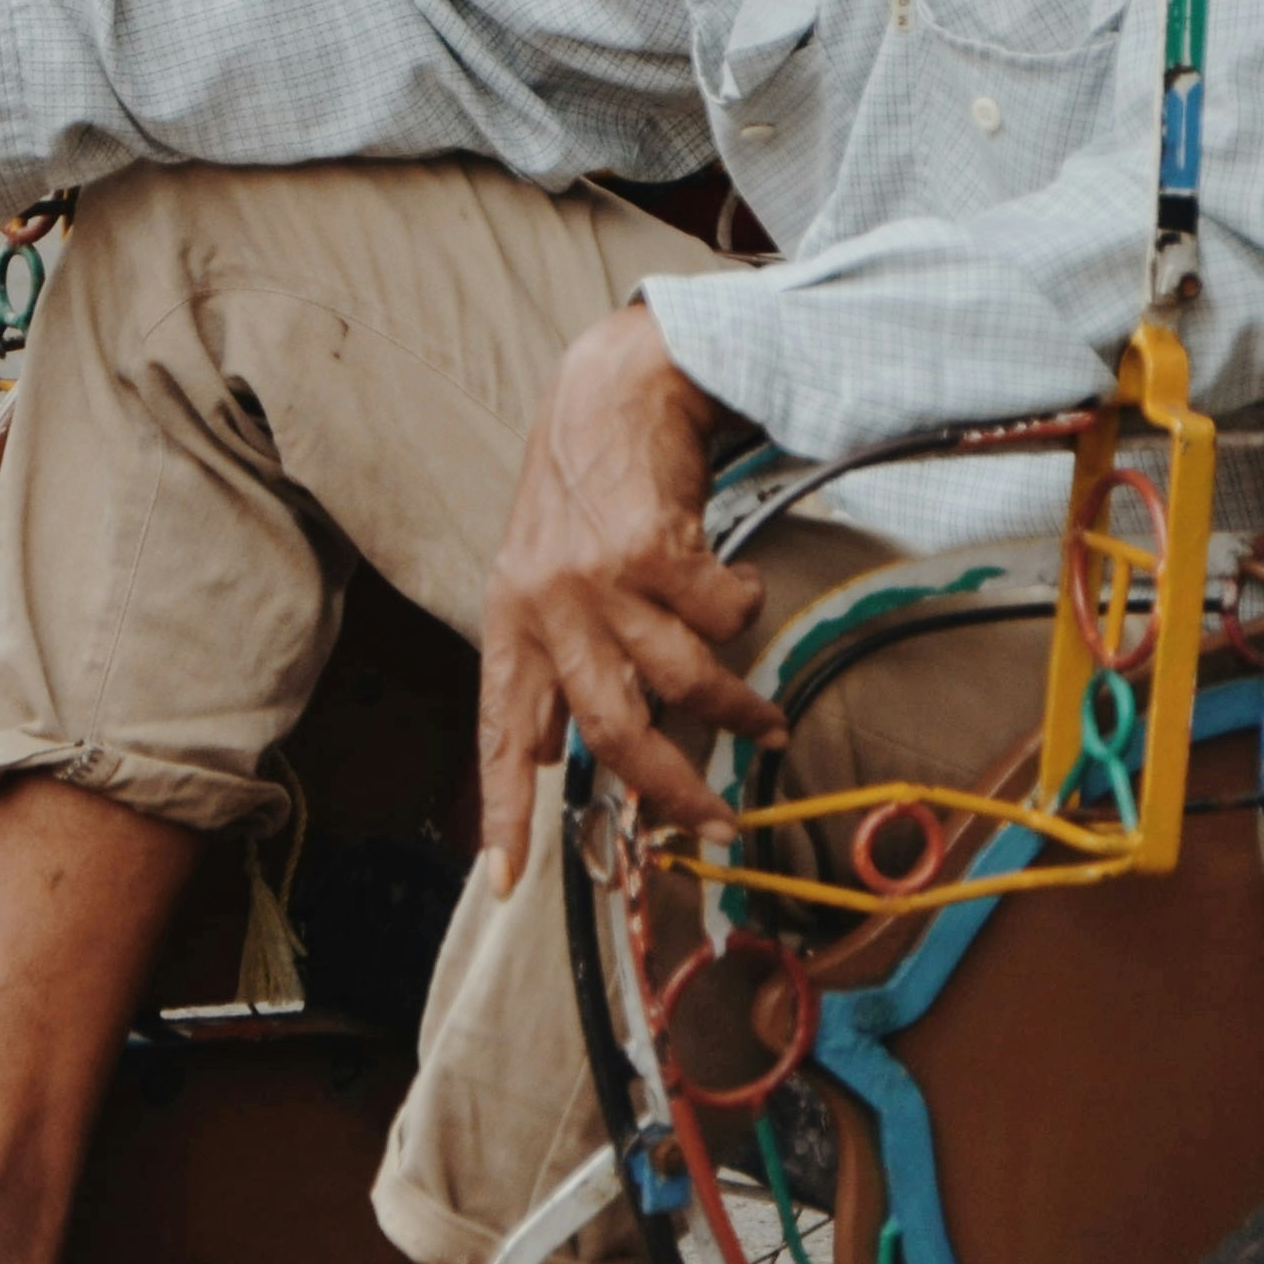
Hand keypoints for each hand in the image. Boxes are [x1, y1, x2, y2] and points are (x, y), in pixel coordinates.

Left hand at [476, 304, 782, 884]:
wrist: (612, 384)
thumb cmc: (581, 484)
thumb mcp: (538, 572)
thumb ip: (551, 658)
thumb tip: (554, 754)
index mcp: (510, 621)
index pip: (499, 733)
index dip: (502, 810)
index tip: (507, 879)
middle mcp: (546, 606)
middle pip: (612, 731)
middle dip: (672, 789)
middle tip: (716, 823)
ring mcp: (600, 578)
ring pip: (685, 680)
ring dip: (737, 705)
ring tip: (764, 715)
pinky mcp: (655, 548)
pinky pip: (724, 615)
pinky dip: (743, 608)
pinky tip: (736, 582)